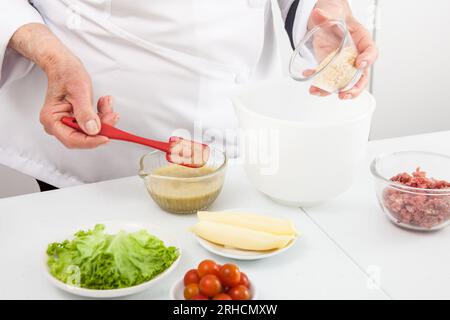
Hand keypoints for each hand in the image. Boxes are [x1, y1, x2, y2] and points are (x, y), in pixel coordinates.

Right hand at [8, 23, 118, 147]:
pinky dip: (101, 115)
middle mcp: (58, 124)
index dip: (91, 141)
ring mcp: (67, 122)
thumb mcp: (79, 91)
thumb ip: (85, 112)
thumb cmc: (66, 73)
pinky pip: (92, 123)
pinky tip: (104, 104)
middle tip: (112, 116)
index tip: (106, 137)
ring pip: (90, 131)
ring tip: (107, 103)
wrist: (63, 65)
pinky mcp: (76, 119)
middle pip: (83, 137)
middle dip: (101, 127)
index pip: (73, 140)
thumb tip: (93, 130)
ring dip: (103, 119)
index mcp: (52, 119)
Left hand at [307, 1, 377, 98]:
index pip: (370, 50)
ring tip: (320, 92)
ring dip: (333, 91)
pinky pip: (328, 80)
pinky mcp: (330, 68)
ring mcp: (342, 64)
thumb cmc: (335, 15)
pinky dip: (319, 84)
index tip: (360, 63)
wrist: (324, 18)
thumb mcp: (331, 12)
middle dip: (354, 88)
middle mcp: (354, 55)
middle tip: (344, 93)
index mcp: (361, 40)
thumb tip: (318, 14)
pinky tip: (310, 81)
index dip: (368, 58)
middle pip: (361, 76)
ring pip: (345, 82)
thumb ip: (326, 15)